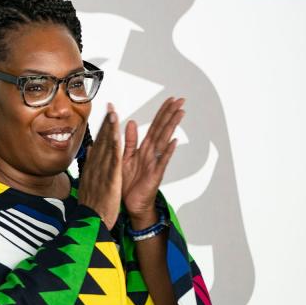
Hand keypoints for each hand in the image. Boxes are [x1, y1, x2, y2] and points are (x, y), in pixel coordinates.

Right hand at [78, 104, 121, 228]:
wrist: (91, 220)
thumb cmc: (91, 204)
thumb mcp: (88, 181)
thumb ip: (90, 163)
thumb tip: (90, 148)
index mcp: (92, 167)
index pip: (98, 144)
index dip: (103, 128)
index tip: (107, 114)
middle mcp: (95, 166)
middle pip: (102, 141)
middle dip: (106, 123)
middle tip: (110, 106)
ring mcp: (102, 171)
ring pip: (107, 147)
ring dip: (110, 129)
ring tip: (113, 113)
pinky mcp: (110, 178)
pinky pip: (113, 159)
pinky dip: (115, 145)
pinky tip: (117, 135)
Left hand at [122, 97, 183, 227]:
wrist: (130, 204)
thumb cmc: (128, 183)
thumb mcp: (125, 158)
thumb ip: (129, 142)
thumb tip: (131, 123)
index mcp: (143, 149)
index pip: (155, 127)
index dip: (162, 113)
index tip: (170, 100)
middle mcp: (151, 154)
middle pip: (162, 130)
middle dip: (171, 115)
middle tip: (181, 100)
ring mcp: (154, 163)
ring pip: (164, 141)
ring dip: (172, 127)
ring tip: (180, 113)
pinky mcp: (155, 174)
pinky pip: (161, 161)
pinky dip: (167, 151)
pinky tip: (174, 141)